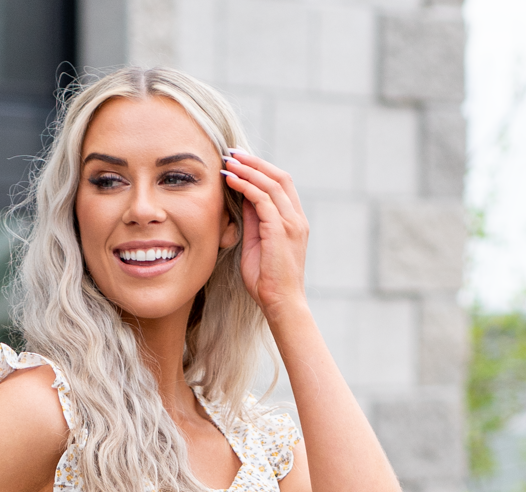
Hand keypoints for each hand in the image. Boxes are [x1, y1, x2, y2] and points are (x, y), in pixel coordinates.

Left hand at [223, 152, 308, 324]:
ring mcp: (291, 223)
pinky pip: (262, 199)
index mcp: (295, 222)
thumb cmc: (267, 282)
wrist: (281, 304)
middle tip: (233, 153)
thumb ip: (254, 221)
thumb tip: (243, 199)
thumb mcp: (257, 245)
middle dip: (256, 162)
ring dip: (248, 169)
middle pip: (279, 177)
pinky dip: (246, 186)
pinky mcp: (281, 230)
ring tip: (229, 161)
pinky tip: (231, 180)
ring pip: (271, 183)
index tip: (241, 162)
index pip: (282, 185)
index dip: (262, 170)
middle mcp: (297, 219)